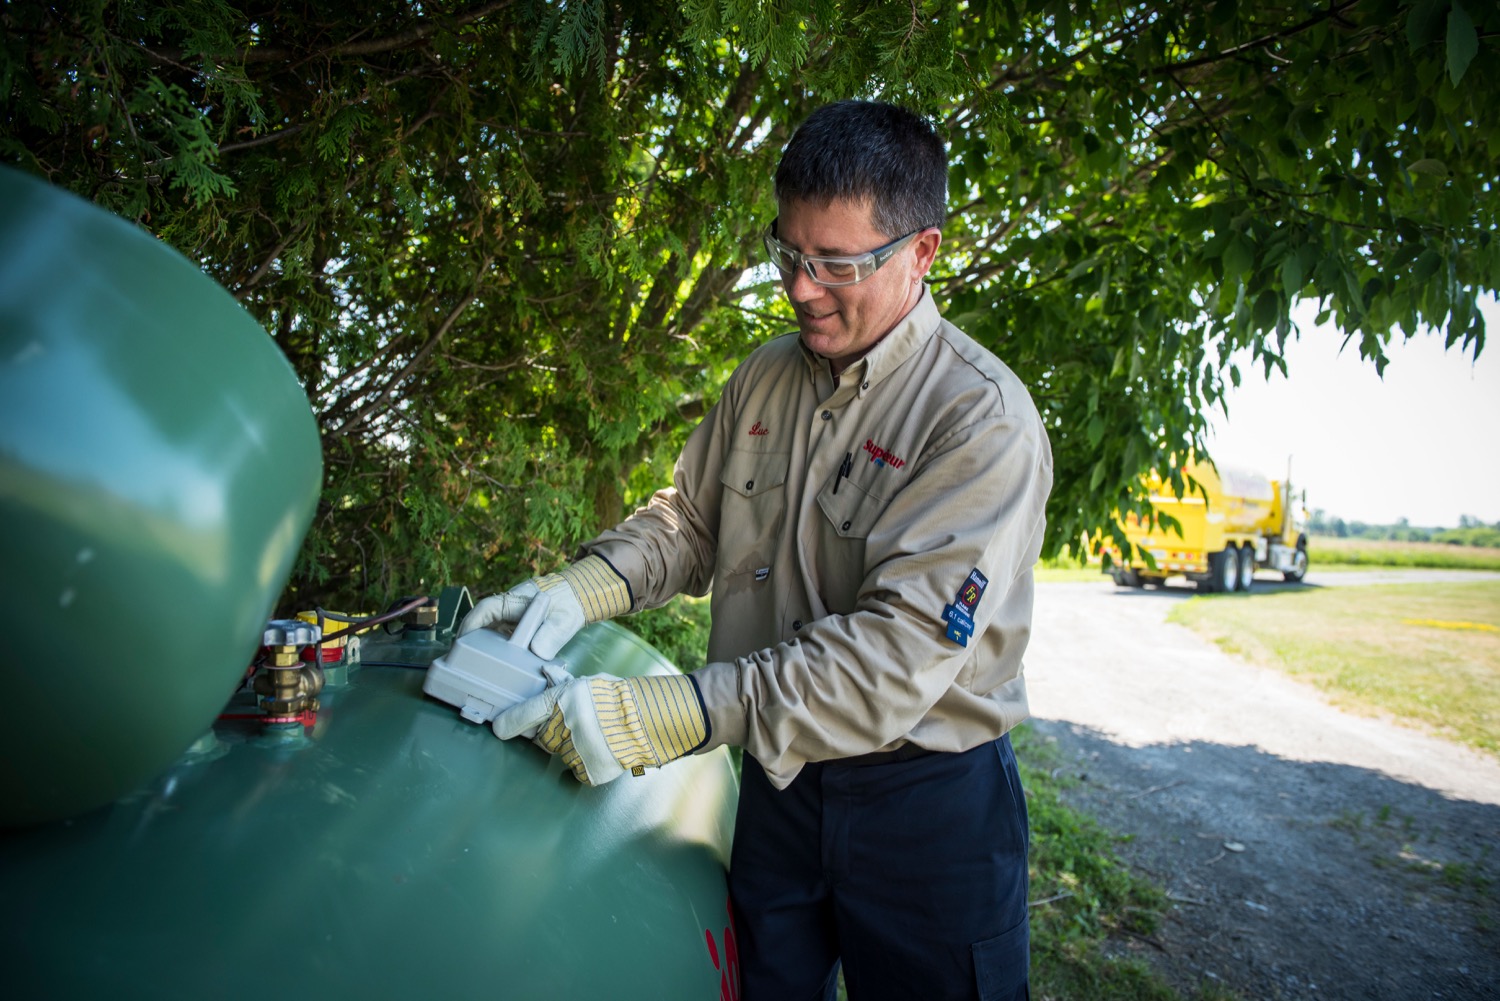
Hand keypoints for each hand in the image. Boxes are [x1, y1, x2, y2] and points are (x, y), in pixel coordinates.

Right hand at [457, 555, 630, 659]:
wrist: (581, 598)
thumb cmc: (570, 604)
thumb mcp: (564, 620)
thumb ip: (552, 634)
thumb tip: (537, 652)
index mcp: (516, 600)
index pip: (486, 609)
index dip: (471, 624)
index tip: (462, 640)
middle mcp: (509, 609)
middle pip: (483, 623)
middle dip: (471, 640)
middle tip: (463, 662)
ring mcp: (513, 619)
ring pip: (491, 632)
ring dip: (483, 647)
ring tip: (476, 669)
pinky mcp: (519, 629)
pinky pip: (503, 639)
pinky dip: (498, 652)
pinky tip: (499, 668)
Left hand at [492, 672, 708, 785]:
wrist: (652, 720)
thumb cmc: (622, 698)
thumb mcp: (588, 685)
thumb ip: (563, 695)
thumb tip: (540, 702)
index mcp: (562, 699)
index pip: (523, 715)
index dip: (508, 724)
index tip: (499, 729)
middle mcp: (564, 725)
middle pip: (542, 738)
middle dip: (553, 733)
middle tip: (576, 727)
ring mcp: (575, 750)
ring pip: (560, 755)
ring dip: (571, 749)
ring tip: (596, 737)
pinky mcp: (588, 770)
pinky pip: (576, 772)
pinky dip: (586, 766)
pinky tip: (601, 753)